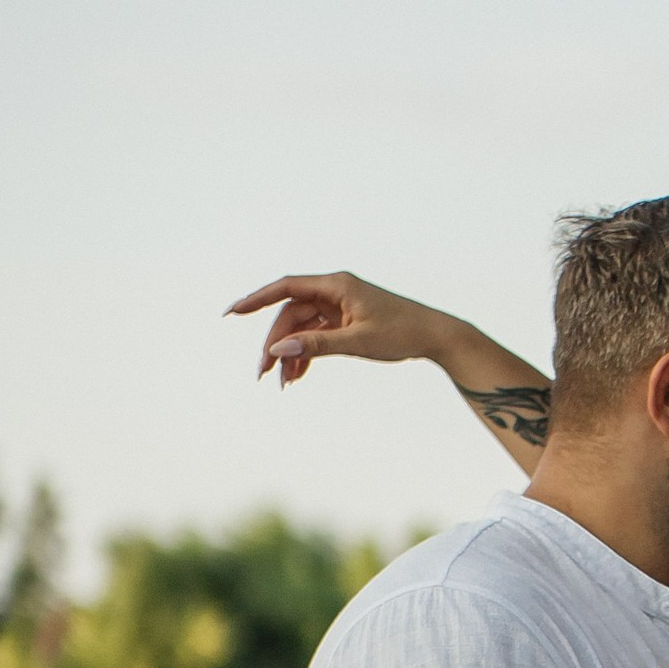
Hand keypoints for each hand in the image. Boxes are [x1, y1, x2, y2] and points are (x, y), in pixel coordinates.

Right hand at [226, 270, 463, 385]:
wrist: (436, 337)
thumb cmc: (403, 333)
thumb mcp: (357, 342)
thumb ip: (317, 345)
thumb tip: (279, 348)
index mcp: (336, 285)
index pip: (285, 288)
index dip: (256, 299)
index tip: (232, 313)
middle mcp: (334, 292)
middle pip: (292, 315)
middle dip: (276, 343)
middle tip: (263, 373)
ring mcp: (339, 307)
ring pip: (303, 329)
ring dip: (291, 353)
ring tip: (285, 383)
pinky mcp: (346, 322)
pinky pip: (317, 336)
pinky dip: (307, 354)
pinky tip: (298, 375)